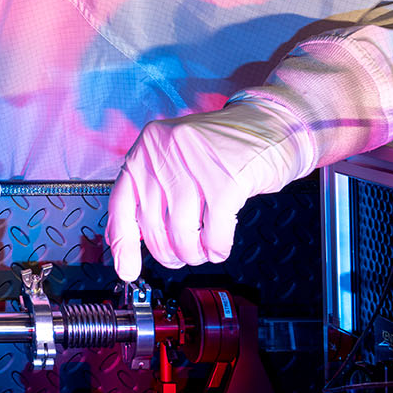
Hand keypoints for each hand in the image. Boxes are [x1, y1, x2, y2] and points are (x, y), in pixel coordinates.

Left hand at [106, 103, 303, 281]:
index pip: (120, 204)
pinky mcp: (227, 180)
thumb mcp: (175, 160)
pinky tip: (219, 248)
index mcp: (146, 149)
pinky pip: (214, 232)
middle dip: (166, 252)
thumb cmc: (223, 147)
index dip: (122, 243)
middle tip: (179, 257)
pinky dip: (217, 247)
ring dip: (192, 252)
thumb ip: (149, 191)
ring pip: (181, 232)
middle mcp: (165, 153)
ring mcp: (196, 165)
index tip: (127, 269)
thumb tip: (125, 237)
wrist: (271, 123)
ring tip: (202, 252)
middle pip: (151, 224)